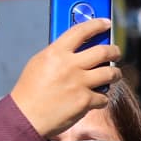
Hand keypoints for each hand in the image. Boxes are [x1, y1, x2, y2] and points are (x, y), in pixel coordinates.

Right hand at [9, 19, 121, 136]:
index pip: (81, 31)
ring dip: (115, 74)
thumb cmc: (29, 91)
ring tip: (112, 75)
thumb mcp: (38, 63)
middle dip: (114, 51)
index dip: (96, 24)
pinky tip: (94, 99)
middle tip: (115, 52)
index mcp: (56, 53)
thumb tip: (77, 48)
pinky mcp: (85, 101)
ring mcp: (79, 83)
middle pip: (103, 51)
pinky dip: (101, 98)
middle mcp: (69, 66)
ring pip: (111, 73)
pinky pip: (104, 97)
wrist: (25, 117)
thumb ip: (58, 53)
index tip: (105, 23)